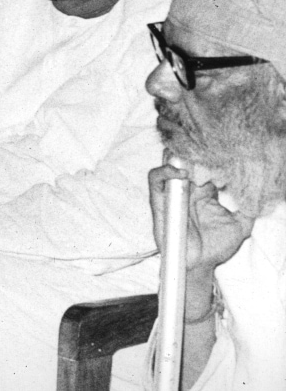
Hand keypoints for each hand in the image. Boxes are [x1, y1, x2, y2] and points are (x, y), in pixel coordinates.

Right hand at [148, 164, 254, 284]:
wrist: (199, 264)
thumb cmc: (217, 247)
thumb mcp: (241, 226)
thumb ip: (248, 209)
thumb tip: (258, 193)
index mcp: (205, 193)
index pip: (206, 166)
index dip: (213, 159)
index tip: (224, 157)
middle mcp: (187, 190)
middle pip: (186, 161)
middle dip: (193, 152)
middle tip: (205, 148)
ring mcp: (172, 194)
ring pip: (168, 165)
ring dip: (178, 157)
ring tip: (191, 157)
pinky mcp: (158, 201)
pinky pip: (155, 180)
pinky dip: (163, 171)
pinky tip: (181, 172)